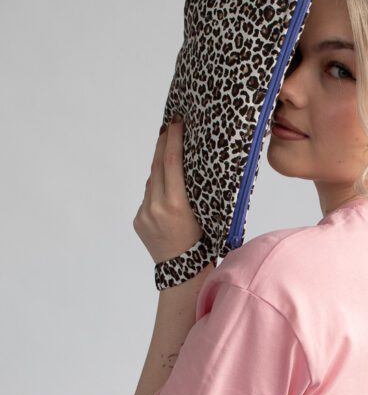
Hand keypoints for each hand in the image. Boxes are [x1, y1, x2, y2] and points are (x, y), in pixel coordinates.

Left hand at [133, 116, 203, 263]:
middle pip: (156, 165)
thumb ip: (189, 189)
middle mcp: (156, 207)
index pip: (170, 162)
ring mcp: (144, 214)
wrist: (182, 271)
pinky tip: (166, 197)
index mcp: (176, 204)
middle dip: (162, 144)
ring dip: (160, 170)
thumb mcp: (203, 212)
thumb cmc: (202, 241)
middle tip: (168, 127)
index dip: (172, 139)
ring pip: (151, 182)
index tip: (175, 123)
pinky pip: (147, 198)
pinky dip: (156, 192)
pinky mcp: (137, 220)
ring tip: (170, 162)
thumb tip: (180, 162)